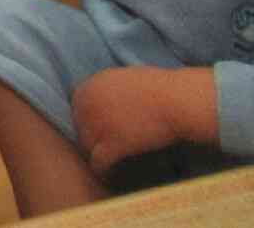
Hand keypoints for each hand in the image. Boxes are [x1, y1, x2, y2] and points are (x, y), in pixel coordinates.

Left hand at [73, 64, 216, 173]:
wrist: (176, 100)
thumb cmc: (159, 88)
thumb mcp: (122, 79)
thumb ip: (106, 90)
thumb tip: (103, 102)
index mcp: (89, 87)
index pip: (77, 109)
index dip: (87, 121)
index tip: (97, 131)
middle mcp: (87, 104)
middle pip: (80, 127)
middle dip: (90, 138)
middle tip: (102, 149)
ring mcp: (99, 124)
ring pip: (86, 145)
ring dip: (94, 154)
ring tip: (104, 163)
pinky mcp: (114, 143)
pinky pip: (99, 161)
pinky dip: (102, 169)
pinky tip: (108, 175)